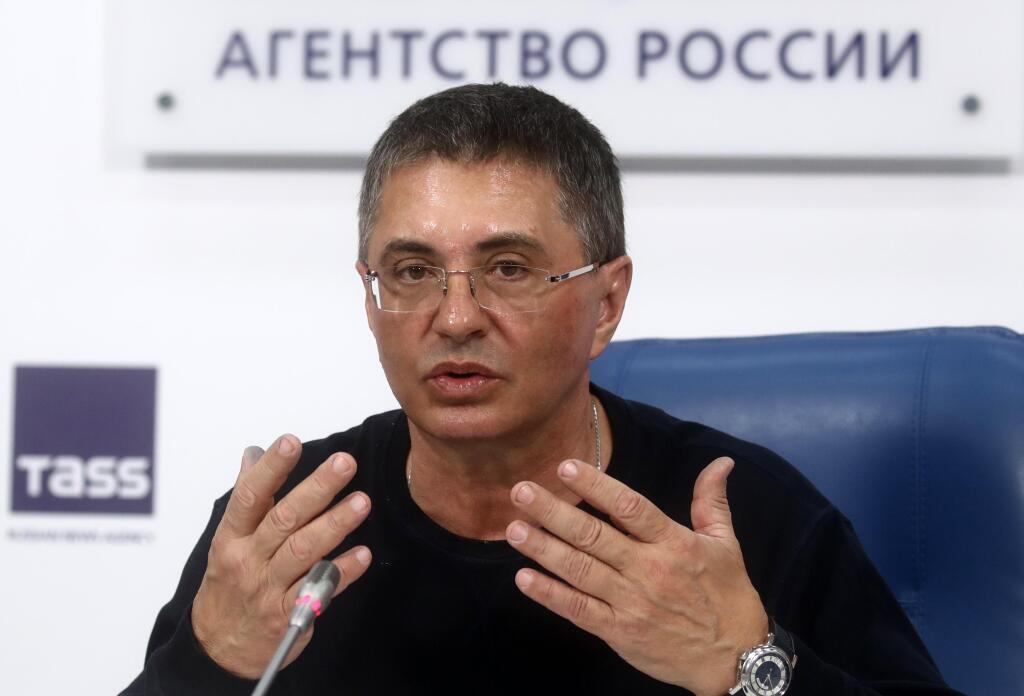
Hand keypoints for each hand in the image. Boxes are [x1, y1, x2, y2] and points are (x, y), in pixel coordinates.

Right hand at [191, 435, 372, 677]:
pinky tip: (363, 554)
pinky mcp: (289, 615)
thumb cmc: (229, 584)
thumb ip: (249, 496)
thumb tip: (254, 453)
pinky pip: (319, 590)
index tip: (291, 441)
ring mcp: (268, 589)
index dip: (271, 468)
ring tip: (362, 502)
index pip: (250, 496)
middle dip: (317, 489)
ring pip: (304, 551)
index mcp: (232, 537)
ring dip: (335, 525)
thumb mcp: (228, 539)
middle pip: (284, 519)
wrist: (219, 649)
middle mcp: (248, 560)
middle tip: (345, 464)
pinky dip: (342, 572)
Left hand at [505, 456, 766, 695]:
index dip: (597, 486)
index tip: (566, 467)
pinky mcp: (620, 631)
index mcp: (673, 543)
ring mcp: (631, 602)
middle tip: (521, 491)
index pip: (629, 507)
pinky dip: (550, 595)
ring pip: (580, 570)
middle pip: (594, 536)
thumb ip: (711, 501)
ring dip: (543, 549)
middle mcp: (649, 570)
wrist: (734, 659)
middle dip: (553, 512)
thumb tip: (721, 462)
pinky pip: (579, 610)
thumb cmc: (728, 596)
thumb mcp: (726, 544)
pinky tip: (524, 578)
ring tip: (513, 529)